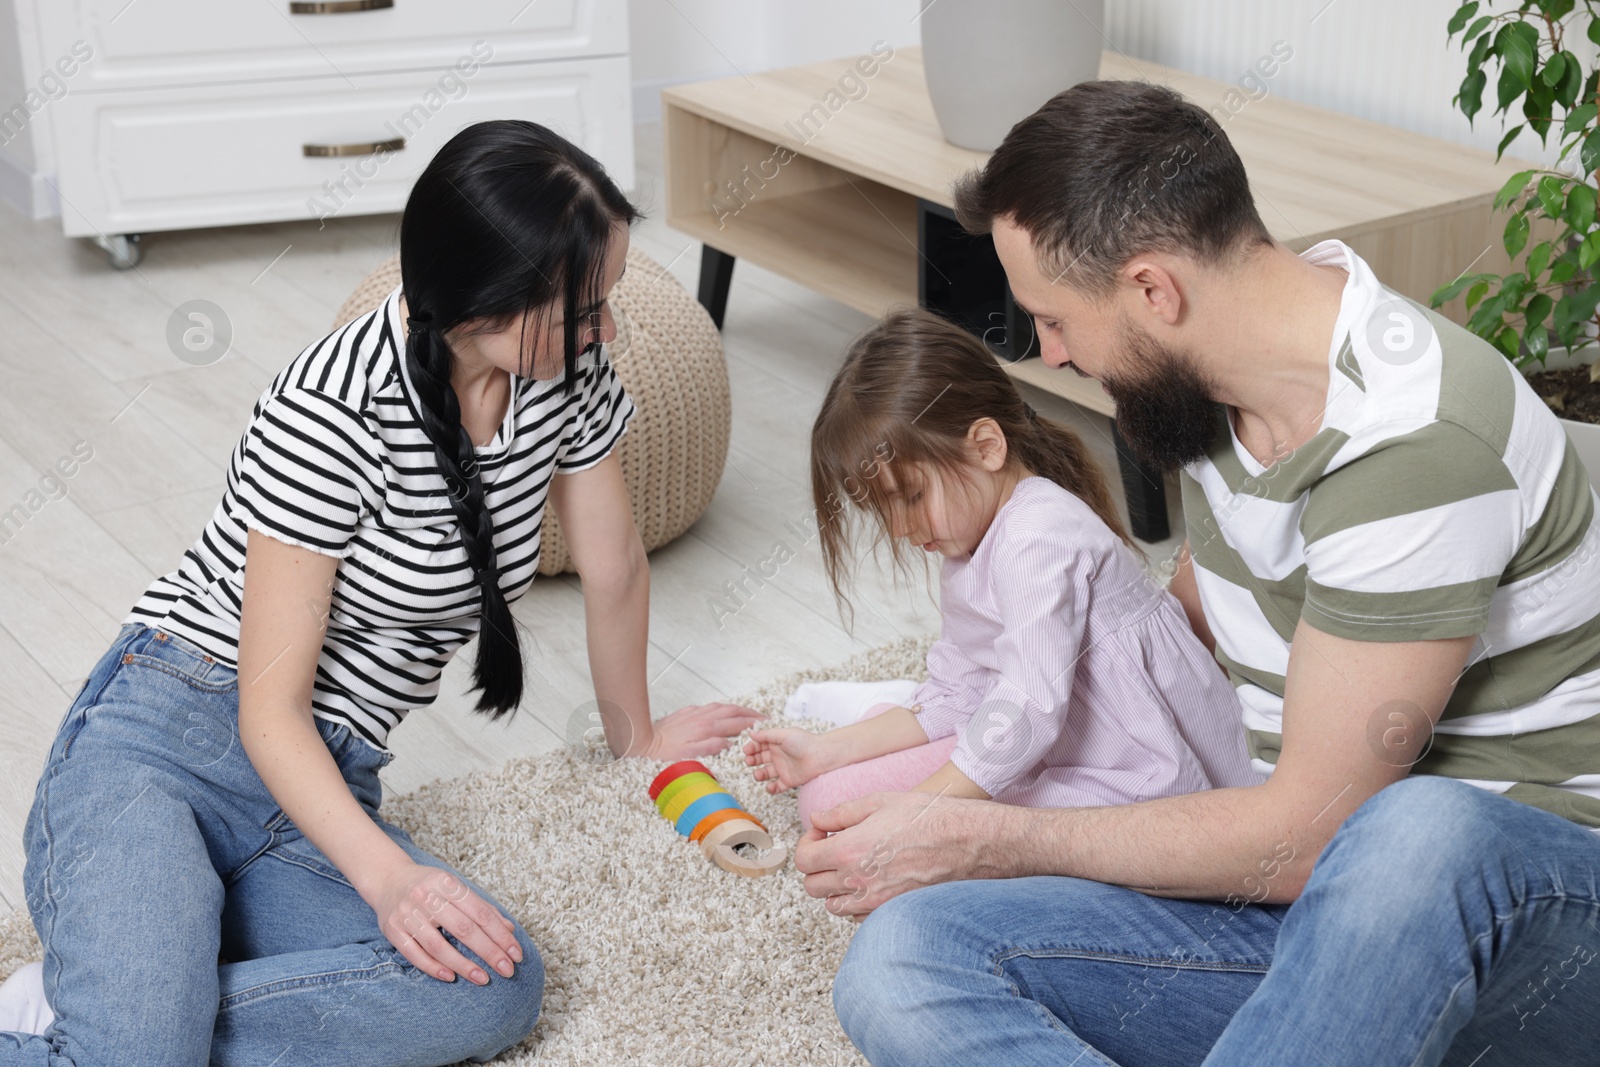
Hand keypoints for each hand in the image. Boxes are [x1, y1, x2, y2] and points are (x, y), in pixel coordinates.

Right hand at [364, 861, 523, 983]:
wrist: (387, 879)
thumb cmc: (429, 886)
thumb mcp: (455, 887)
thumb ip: (481, 907)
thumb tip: (508, 930)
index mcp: (447, 883)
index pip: (480, 913)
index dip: (500, 935)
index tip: (516, 954)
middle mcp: (426, 897)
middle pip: (464, 929)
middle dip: (489, 952)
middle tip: (507, 970)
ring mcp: (407, 914)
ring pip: (439, 946)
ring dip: (463, 965)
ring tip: (482, 978)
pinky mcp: (392, 930)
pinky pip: (414, 954)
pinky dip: (433, 968)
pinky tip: (451, 977)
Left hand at [639, 702, 762, 759]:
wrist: (643, 742)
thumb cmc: (664, 754)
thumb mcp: (690, 756)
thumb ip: (712, 747)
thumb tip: (729, 743)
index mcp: (706, 728)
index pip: (735, 724)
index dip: (751, 724)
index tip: (763, 724)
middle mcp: (702, 717)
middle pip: (731, 711)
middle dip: (748, 713)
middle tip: (761, 716)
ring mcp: (694, 713)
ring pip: (721, 706)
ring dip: (736, 709)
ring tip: (746, 712)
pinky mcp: (686, 713)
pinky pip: (708, 706)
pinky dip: (720, 708)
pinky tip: (721, 711)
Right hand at [743, 727, 838, 791]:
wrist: (821, 756)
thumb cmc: (804, 742)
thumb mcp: (783, 734)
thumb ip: (766, 735)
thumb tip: (750, 733)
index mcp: (776, 743)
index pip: (758, 745)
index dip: (751, 748)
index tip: (747, 751)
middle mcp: (778, 755)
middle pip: (759, 759)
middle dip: (752, 761)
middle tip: (750, 762)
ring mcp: (783, 768)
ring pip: (765, 773)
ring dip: (759, 775)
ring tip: (759, 774)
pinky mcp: (789, 780)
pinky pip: (777, 787)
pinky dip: (771, 788)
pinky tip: (770, 785)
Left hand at [794, 790, 1004, 918]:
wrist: (970, 843)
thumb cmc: (930, 818)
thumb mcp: (881, 801)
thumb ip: (842, 813)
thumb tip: (818, 819)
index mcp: (849, 852)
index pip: (804, 860)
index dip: (807, 843)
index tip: (821, 834)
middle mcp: (858, 883)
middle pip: (812, 887)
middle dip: (817, 866)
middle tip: (834, 848)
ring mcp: (876, 903)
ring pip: (833, 906)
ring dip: (836, 887)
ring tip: (855, 865)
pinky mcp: (893, 913)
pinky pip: (859, 917)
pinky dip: (858, 902)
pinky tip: (874, 880)